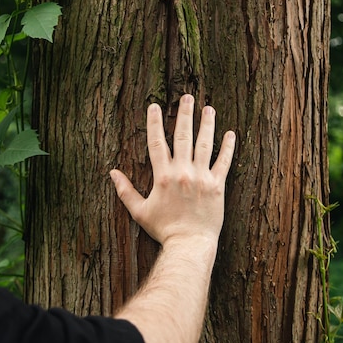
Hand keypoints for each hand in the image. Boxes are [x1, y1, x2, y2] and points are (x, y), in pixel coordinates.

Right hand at [110, 94, 234, 246]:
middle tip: (187, 97)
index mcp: (163, 177)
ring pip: (205, 145)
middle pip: (183, 137)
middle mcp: (183, 172)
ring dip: (207, 125)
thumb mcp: (140, 211)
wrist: (189, 244)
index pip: (157, 143)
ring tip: (209, 108)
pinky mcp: (217, 186)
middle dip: (185, 115)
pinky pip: (224, 162)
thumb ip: (125, 191)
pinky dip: (228, 148)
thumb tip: (112, 173)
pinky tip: (230, 134)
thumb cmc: (164, 229)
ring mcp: (202, 178)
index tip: (154, 106)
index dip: (154, 123)